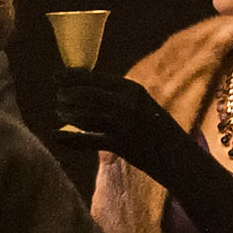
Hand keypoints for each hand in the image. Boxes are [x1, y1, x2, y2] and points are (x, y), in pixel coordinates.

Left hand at [52, 70, 189, 171]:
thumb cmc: (156, 128)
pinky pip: (89, 140)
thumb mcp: (141, 103)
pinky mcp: (121, 145)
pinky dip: (70, 139)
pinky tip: (54, 136)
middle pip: (87, 96)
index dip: (73, 77)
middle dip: (68, 95)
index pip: (96, 78)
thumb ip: (117, 96)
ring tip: (59, 112)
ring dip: (68, 114)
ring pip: (86, 116)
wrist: (178, 155)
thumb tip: (83, 88)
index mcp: (133, 89)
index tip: (56, 76)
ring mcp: (125, 124)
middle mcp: (128, 104)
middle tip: (57, 96)